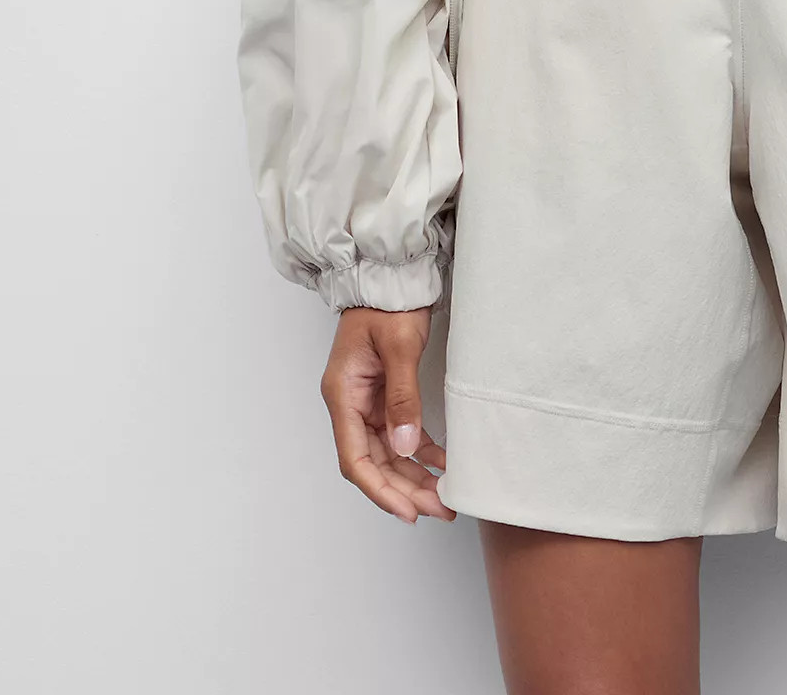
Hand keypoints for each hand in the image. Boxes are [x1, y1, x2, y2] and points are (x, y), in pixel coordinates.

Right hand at [321, 305, 455, 523]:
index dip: (380, 490)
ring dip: (413, 475)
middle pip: (373, 461)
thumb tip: (405, 448)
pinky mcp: (384, 394)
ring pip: (388, 452)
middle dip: (403, 489)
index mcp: (342, 395)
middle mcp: (350, 403)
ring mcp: (367, 401)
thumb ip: (402, 398)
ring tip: (444, 496)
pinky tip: (442, 463)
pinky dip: (420, 450)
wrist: (392, 274)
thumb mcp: (399, 347)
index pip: (355, 458)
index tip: (407, 511)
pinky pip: (400, 432)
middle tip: (438, 509)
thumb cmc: (389, 303)